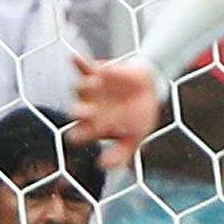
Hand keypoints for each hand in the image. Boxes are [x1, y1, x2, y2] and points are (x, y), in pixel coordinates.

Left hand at [68, 53, 161, 170]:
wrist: (150, 90)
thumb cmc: (138, 117)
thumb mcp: (134, 139)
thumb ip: (121, 155)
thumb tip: (103, 167)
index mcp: (91, 128)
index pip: (77, 135)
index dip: (81, 135)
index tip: (94, 133)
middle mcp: (85, 110)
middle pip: (74, 112)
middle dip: (80, 112)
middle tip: (91, 112)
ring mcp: (90, 91)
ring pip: (79, 89)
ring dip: (86, 88)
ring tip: (98, 85)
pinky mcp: (95, 73)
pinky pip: (83, 67)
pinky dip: (78, 62)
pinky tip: (74, 57)